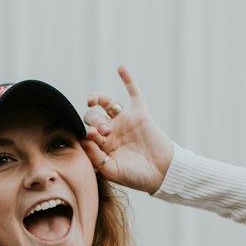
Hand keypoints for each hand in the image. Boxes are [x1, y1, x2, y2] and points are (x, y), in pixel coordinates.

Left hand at [80, 66, 173, 192]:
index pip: (85, 133)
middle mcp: (111, 131)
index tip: (93, 139)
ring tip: (92, 100)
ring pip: (107, 103)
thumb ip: (95, 157)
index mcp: (102, 146)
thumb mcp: (112, 170)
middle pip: (93, 117)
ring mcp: (125, 121)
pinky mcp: (140, 114)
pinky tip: (120, 68)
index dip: (85, 133)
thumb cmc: (137, 176)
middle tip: (105, 133)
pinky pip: (133, 93)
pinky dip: (127, 80)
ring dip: (98, 99)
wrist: (162, 173)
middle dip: (94, 122)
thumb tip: (83, 139)